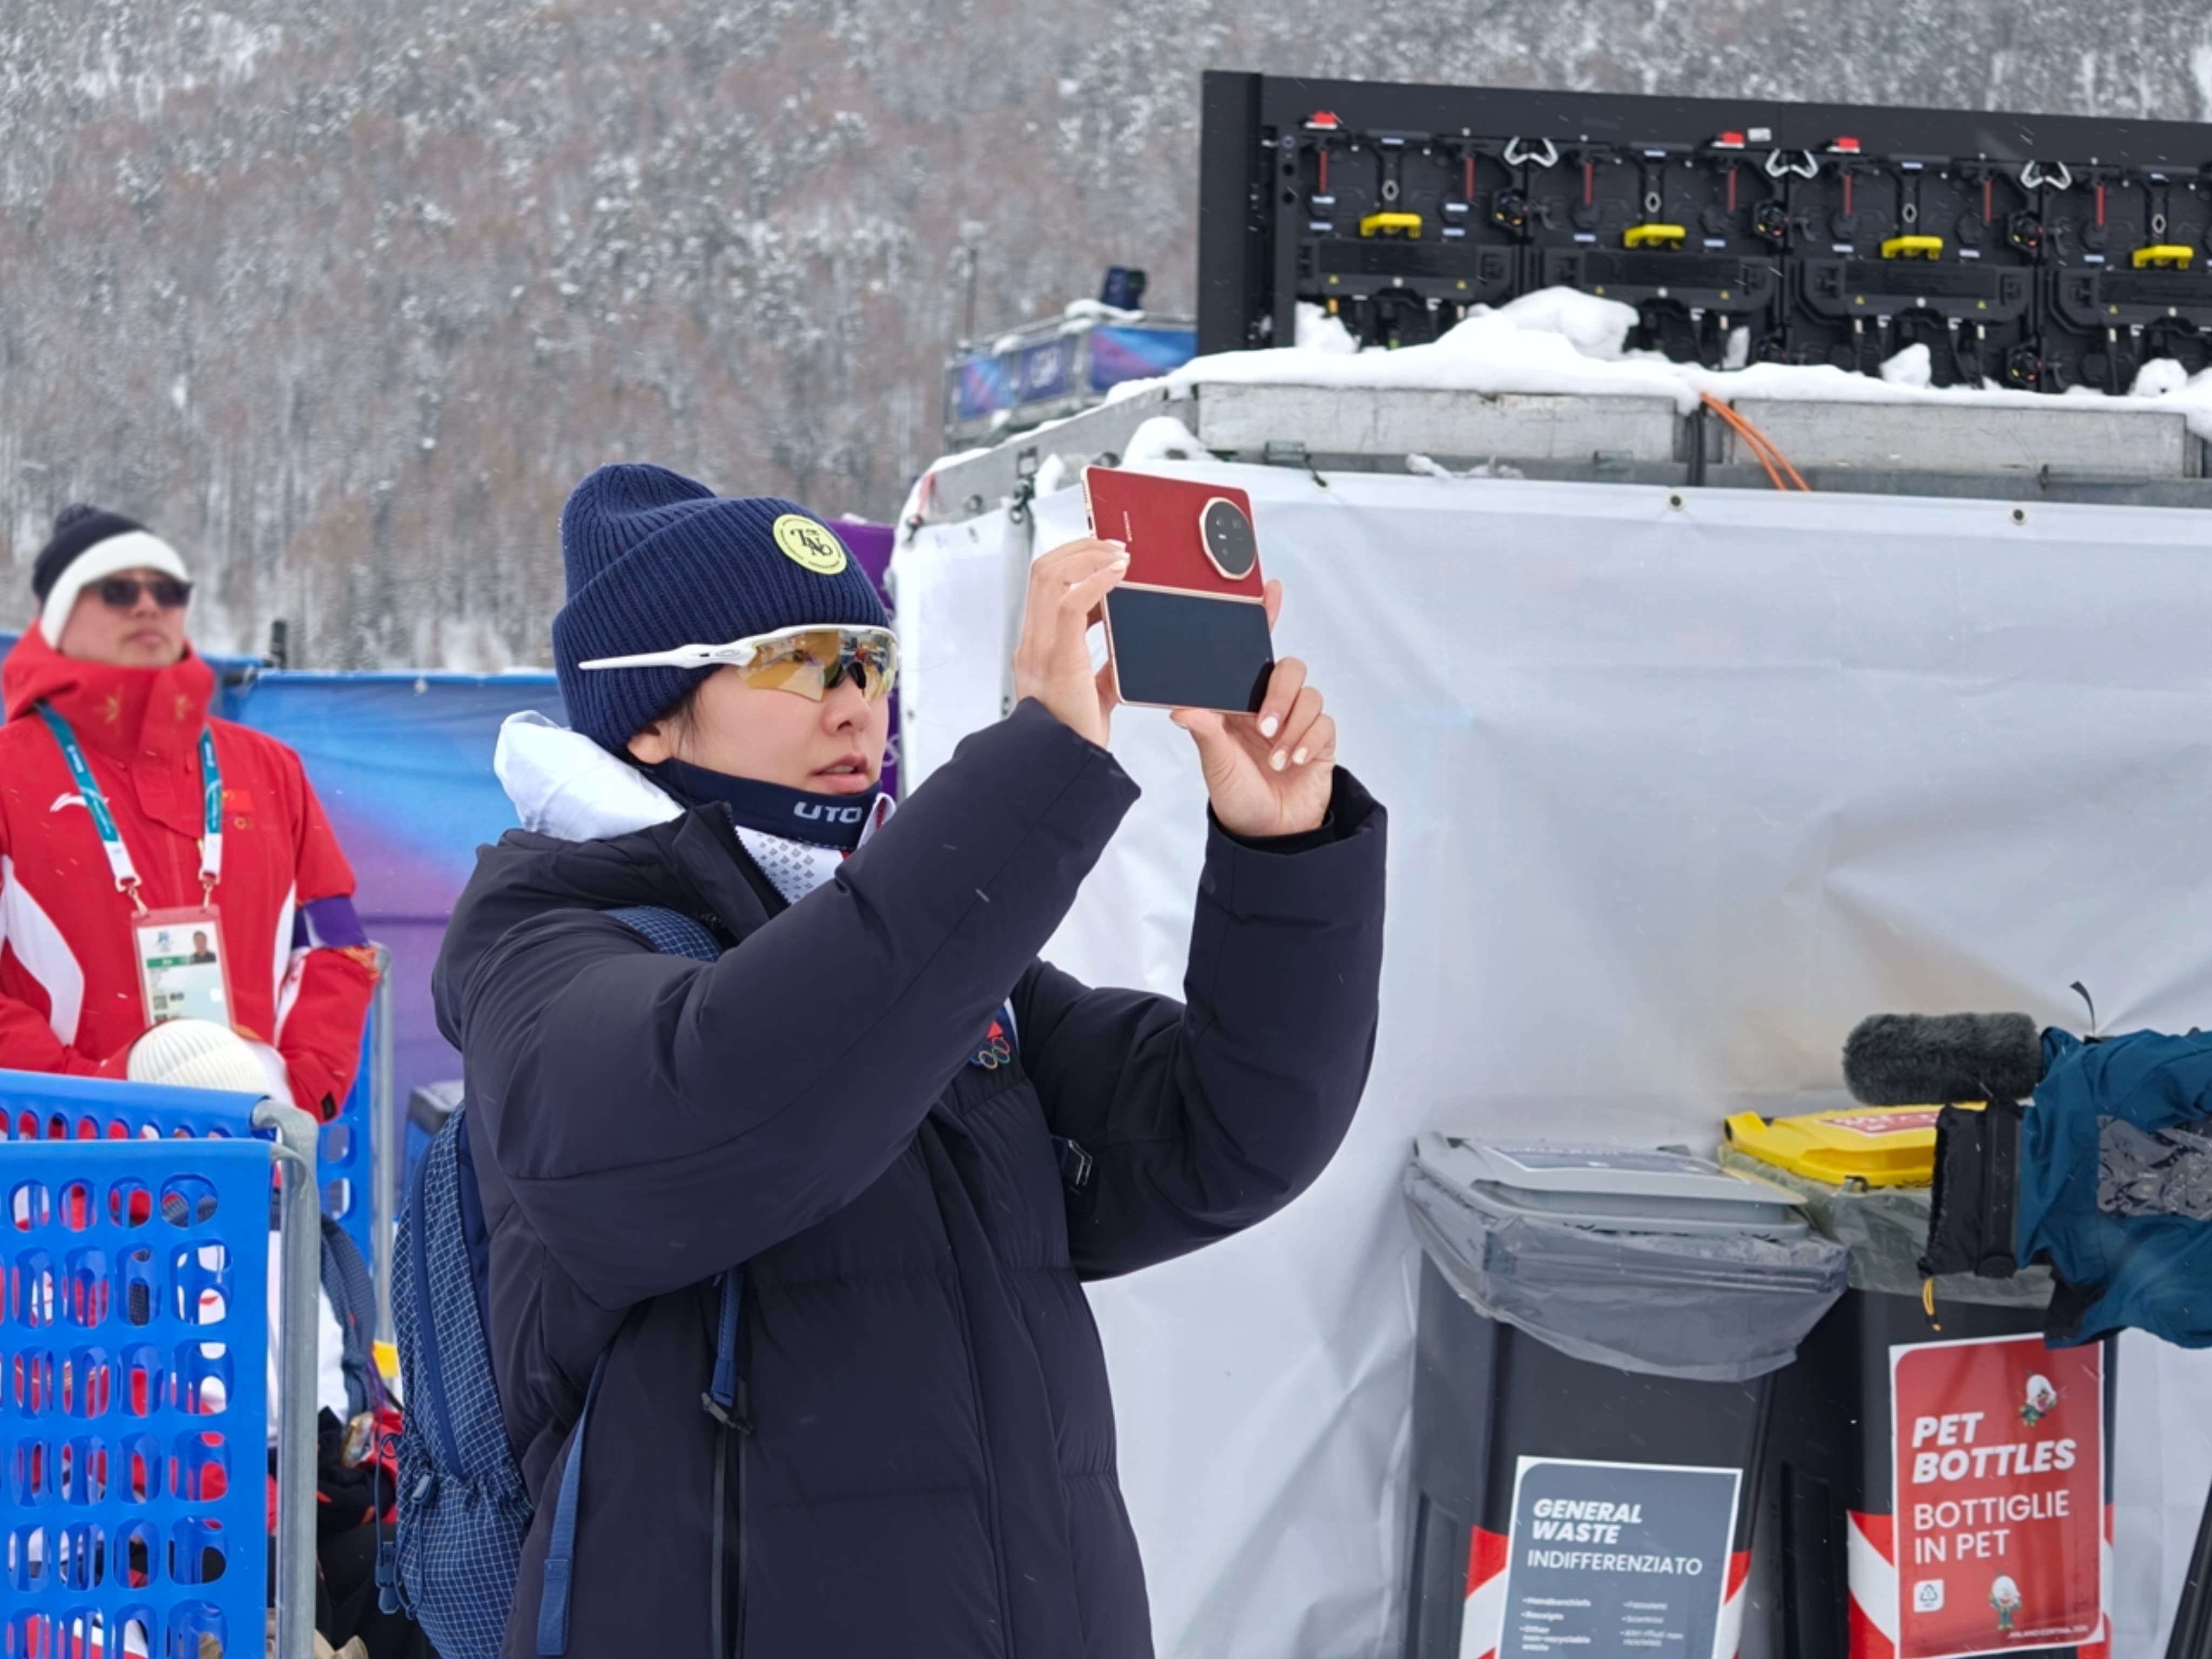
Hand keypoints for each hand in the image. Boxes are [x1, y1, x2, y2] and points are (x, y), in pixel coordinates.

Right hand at [1012, 536, 1126, 748]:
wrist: (1066, 768)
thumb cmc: (1079, 736)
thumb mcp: (1092, 692)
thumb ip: (1101, 666)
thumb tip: (1119, 645)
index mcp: (1037, 649)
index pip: (1043, 587)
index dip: (1070, 561)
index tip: (1102, 556)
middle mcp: (1032, 644)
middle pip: (1041, 571)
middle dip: (1079, 548)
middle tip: (1114, 546)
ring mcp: (1040, 649)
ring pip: (1050, 577)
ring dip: (1088, 557)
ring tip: (1119, 556)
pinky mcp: (1058, 659)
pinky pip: (1069, 604)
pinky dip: (1095, 581)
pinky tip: (1118, 575)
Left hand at [1171, 581, 1337, 838]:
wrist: (1268, 835)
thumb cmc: (1235, 796)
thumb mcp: (1214, 763)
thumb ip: (1204, 732)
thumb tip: (1180, 708)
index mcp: (1239, 701)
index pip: (1253, 652)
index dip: (1265, 619)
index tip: (1271, 590)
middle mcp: (1269, 705)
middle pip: (1288, 668)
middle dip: (1278, 693)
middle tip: (1262, 724)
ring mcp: (1297, 721)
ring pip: (1309, 693)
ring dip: (1292, 723)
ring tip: (1276, 755)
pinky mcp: (1321, 739)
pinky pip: (1323, 722)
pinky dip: (1308, 739)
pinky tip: (1293, 760)